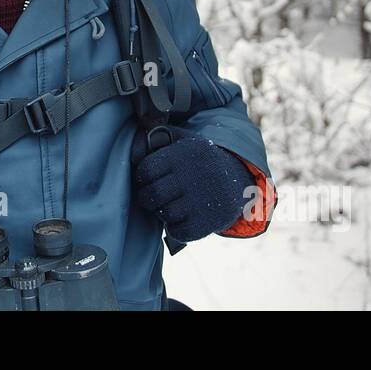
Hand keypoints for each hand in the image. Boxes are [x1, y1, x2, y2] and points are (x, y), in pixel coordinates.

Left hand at [130, 129, 255, 242]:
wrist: (238, 184)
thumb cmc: (199, 162)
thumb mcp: (183, 141)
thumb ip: (154, 139)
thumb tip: (132, 154)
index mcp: (185, 154)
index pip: (146, 169)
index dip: (142, 176)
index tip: (147, 178)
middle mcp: (194, 177)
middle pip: (151, 194)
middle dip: (146, 197)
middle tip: (152, 195)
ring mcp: (201, 202)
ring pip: (163, 213)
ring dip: (161, 211)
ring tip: (170, 203)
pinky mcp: (206, 223)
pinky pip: (176, 231)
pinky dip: (175, 227)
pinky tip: (183, 216)